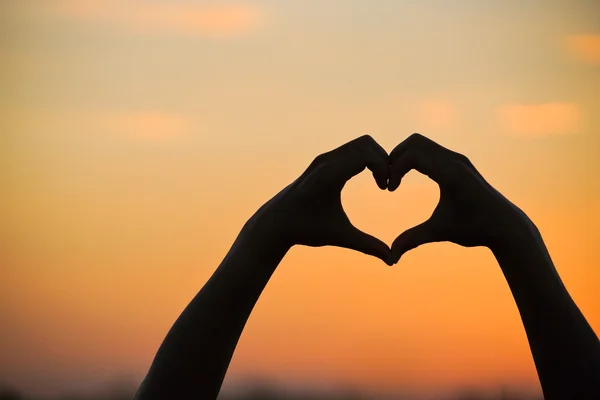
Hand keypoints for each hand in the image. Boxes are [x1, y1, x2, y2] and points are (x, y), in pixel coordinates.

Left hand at [252, 135, 393, 264]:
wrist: (276, 222)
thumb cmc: (306, 230)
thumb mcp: (340, 236)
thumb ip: (368, 246)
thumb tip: (392, 261)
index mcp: (329, 175)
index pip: (366, 154)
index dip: (385, 167)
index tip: (388, 188)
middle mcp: (326, 161)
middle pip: (366, 143)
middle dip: (384, 159)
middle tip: (388, 183)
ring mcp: (323, 158)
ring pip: (360, 143)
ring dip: (376, 158)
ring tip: (381, 182)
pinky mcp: (322, 161)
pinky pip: (351, 149)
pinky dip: (366, 158)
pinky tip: (370, 179)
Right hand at [388, 133, 535, 262]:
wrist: (505, 225)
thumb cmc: (474, 229)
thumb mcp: (440, 232)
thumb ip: (413, 240)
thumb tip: (390, 258)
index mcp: (450, 173)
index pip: (412, 155)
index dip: (394, 169)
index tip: (390, 189)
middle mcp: (455, 160)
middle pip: (414, 142)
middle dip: (395, 157)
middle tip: (388, 179)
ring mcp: (457, 158)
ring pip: (421, 143)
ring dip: (404, 156)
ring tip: (395, 178)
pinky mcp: (458, 161)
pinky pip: (429, 150)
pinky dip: (414, 158)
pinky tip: (408, 177)